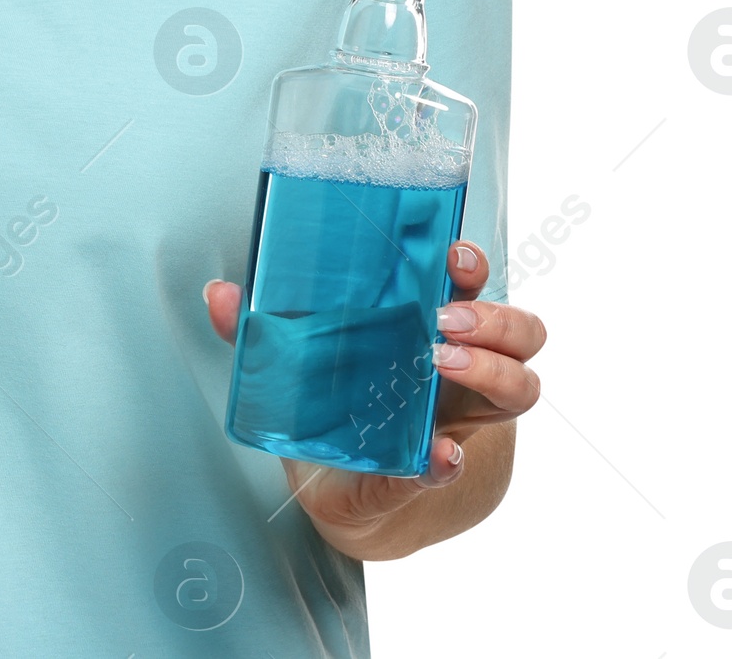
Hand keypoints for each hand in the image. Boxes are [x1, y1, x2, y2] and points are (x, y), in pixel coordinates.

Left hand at [204, 240, 544, 551]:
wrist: (347, 487)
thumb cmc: (333, 401)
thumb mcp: (297, 358)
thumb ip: (259, 328)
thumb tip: (219, 295)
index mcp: (428, 319)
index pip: (470, 280)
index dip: (472, 263)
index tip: (453, 255)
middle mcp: (462, 361)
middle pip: (521, 329)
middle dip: (495, 318)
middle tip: (444, 320)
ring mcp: (466, 413)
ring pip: (522, 385)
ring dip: (494, 372)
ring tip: (442, 364)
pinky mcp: (444, 464)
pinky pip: (463, 463)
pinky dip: (449, 462)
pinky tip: (437, 455)